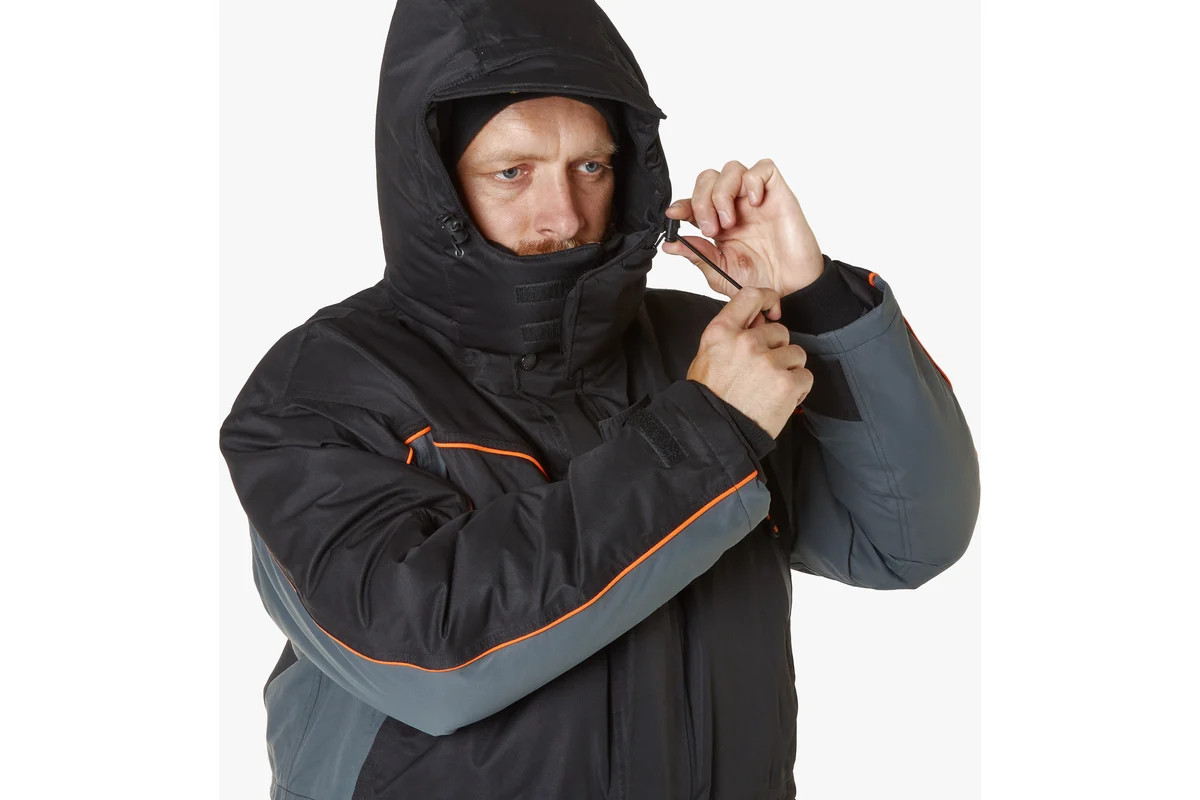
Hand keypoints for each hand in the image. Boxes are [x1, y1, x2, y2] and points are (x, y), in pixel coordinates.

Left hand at [662, 159, 823, 298]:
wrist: (791, 289)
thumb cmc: (760, 281)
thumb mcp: (719, 272)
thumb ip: (697, 255)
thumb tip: (669, 244)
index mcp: (717, 223)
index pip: (693, 201)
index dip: (681, 204)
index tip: (674, 215)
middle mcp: (735, 206)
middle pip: (708, 178)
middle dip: (701, 200)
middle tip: (711, 229)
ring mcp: (755, 198)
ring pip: (731, 169)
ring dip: (722, 193)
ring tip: (730, 222)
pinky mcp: (777, 193)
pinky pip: (763, 168)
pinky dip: (753, 181)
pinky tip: (755, 204)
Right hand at [687, 287, 812, 439]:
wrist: (713, 434)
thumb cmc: (709, 398)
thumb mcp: (707, 357)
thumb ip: (732, 335)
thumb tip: (758, 321)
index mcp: (722, 333)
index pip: (750, 297)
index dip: (767, 299)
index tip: (773, 308)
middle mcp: (746, 342)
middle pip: (780, 331)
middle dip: (777, 350)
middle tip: (762, 373)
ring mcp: (768, 362)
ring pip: (796, 354)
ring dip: (788, 370)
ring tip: (769, 389)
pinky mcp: (786, 383)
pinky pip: (805, 376)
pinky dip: (797, 389)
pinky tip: (779, 400)